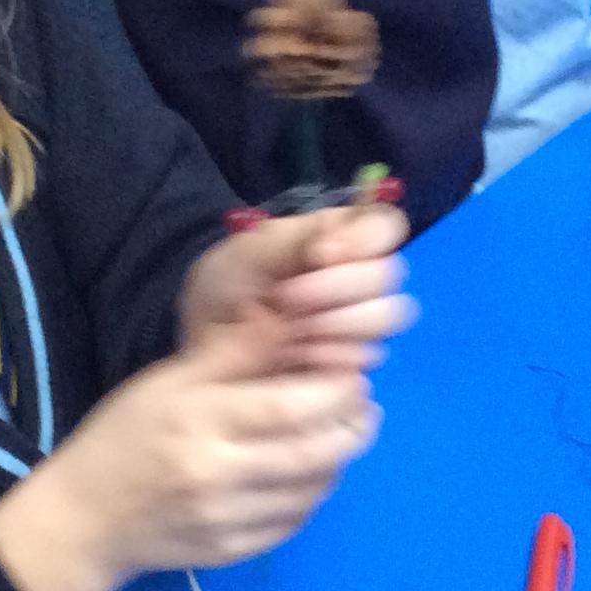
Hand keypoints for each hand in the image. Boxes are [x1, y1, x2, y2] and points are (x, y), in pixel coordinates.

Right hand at [0, 316, 379, 590]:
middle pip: (313, 453)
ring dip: (338, 460)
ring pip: (311, 490)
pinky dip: (313, 494)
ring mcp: (225, 520)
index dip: (336, 391)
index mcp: (198, 421)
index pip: (290, 407)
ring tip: (344, 433)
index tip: (355, 374)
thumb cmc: (125, 436)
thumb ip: (232, 353)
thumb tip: (291, 313)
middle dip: (352, 427)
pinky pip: (293, 521)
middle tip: (365, 406)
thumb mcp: (166, 381)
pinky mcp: (232, 552)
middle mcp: (215, 475)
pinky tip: (312, 471)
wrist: (84, 519)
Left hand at [179, 202, 414, 373]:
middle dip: (336, 286)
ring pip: (385, 315)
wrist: (202, 354)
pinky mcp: (352, 366)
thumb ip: (295, 239)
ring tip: (288, 331)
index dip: (367, 238)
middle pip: (388, 273)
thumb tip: (339, 244)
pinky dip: (326, 356)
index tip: (323, 254)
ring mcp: (358, 324)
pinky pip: (364, 357)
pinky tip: (294, 356)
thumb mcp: (245, 254)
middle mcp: (356, 279)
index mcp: (335, 240)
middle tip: (286, 299)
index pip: (385, 225)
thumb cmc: (221, 293)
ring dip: (333, 322)